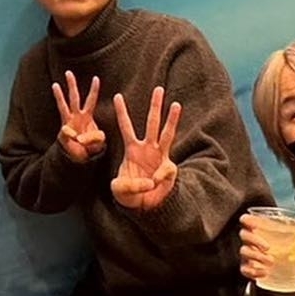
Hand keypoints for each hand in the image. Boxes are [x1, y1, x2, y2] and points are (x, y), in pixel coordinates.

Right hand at [51, 72, 105, 162]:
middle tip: (69, 72)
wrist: (78, 158)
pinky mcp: (62, 132)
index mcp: (87, 116)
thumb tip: (83, 135)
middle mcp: (76, 117)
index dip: (94, 90)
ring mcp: (67, 123)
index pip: (91, 100)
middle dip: (72, 84)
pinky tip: (75, 139)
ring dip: (59, 95)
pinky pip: (65, 132)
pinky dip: (70, 136)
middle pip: (74, 97)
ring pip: (63, 105)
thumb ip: (96, 138)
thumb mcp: (98, 143)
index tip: (96, 78)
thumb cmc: (89, 147)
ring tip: (55, 84)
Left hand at [111, 86, 180, 210]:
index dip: (122, 112)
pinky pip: (167, 169)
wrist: (144, 207)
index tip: (118, 96)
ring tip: (176, 104)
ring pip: (167, 133)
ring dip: (172, 119)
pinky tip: (153, 183)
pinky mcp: (169, 169)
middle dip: (155, 106)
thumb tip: (151, 181)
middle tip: (158, 88)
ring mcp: (160, 156)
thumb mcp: (119, 189)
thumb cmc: (129, 194)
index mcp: (132, 149)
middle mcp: (148, 148)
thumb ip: (128, 185)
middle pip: (152, 122)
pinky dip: (161, 176)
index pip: (126, 127)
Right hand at [239, 214, 294, 282]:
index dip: (247, 220)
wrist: (274, 264)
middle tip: (269, 248)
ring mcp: (246, 253)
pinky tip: (264, 273)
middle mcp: (249, 240)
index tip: (254, 225)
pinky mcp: (246, 267)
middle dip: (255, 241)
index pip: (246, 219)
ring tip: (271, 262)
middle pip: (244, 235)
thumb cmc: (278, 245)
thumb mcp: (288, 239)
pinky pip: (245, 269)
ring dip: (257, 257)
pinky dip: (254, 271)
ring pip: (244, 252)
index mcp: (256, 228)